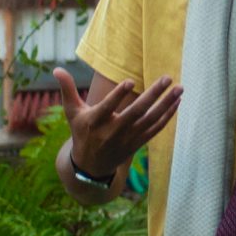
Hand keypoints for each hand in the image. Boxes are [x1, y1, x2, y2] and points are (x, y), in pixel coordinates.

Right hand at [55, 70, 181, 181]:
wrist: (91, 166)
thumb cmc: (81, 131)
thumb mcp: (71, 112)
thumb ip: (67, 90)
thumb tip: (56, 69)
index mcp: (95, 122)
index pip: (107, 108)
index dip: (118, 96)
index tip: (130, 81)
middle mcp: (113, 131)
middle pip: (136, 112)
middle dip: (153, 95)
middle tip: (167, 78)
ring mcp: (127, 139)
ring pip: (150, 120)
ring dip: (166, 104)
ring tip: (179, 88)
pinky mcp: (138, 143)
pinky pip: (156, 129)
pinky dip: (168, 116)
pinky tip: (177, 102)